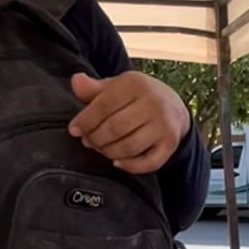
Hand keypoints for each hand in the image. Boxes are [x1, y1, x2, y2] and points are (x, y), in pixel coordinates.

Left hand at [68, 72, 190, 173]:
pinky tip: (117, 161)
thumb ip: (93, 88)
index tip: (74, 130)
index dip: (85, 121)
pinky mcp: (170, 143)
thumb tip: (77, 81)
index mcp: (136, 84)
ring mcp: (164, 124)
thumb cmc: (136, 97)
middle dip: (95, 139)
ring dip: (109, 152)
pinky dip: (129, 166)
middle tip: (88, 141)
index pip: (103, 105)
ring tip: (102, 149)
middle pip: (114, 128)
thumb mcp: (116, 87)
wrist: (174, 107)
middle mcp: (153, 103)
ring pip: (128, 147)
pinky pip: (147, 163)